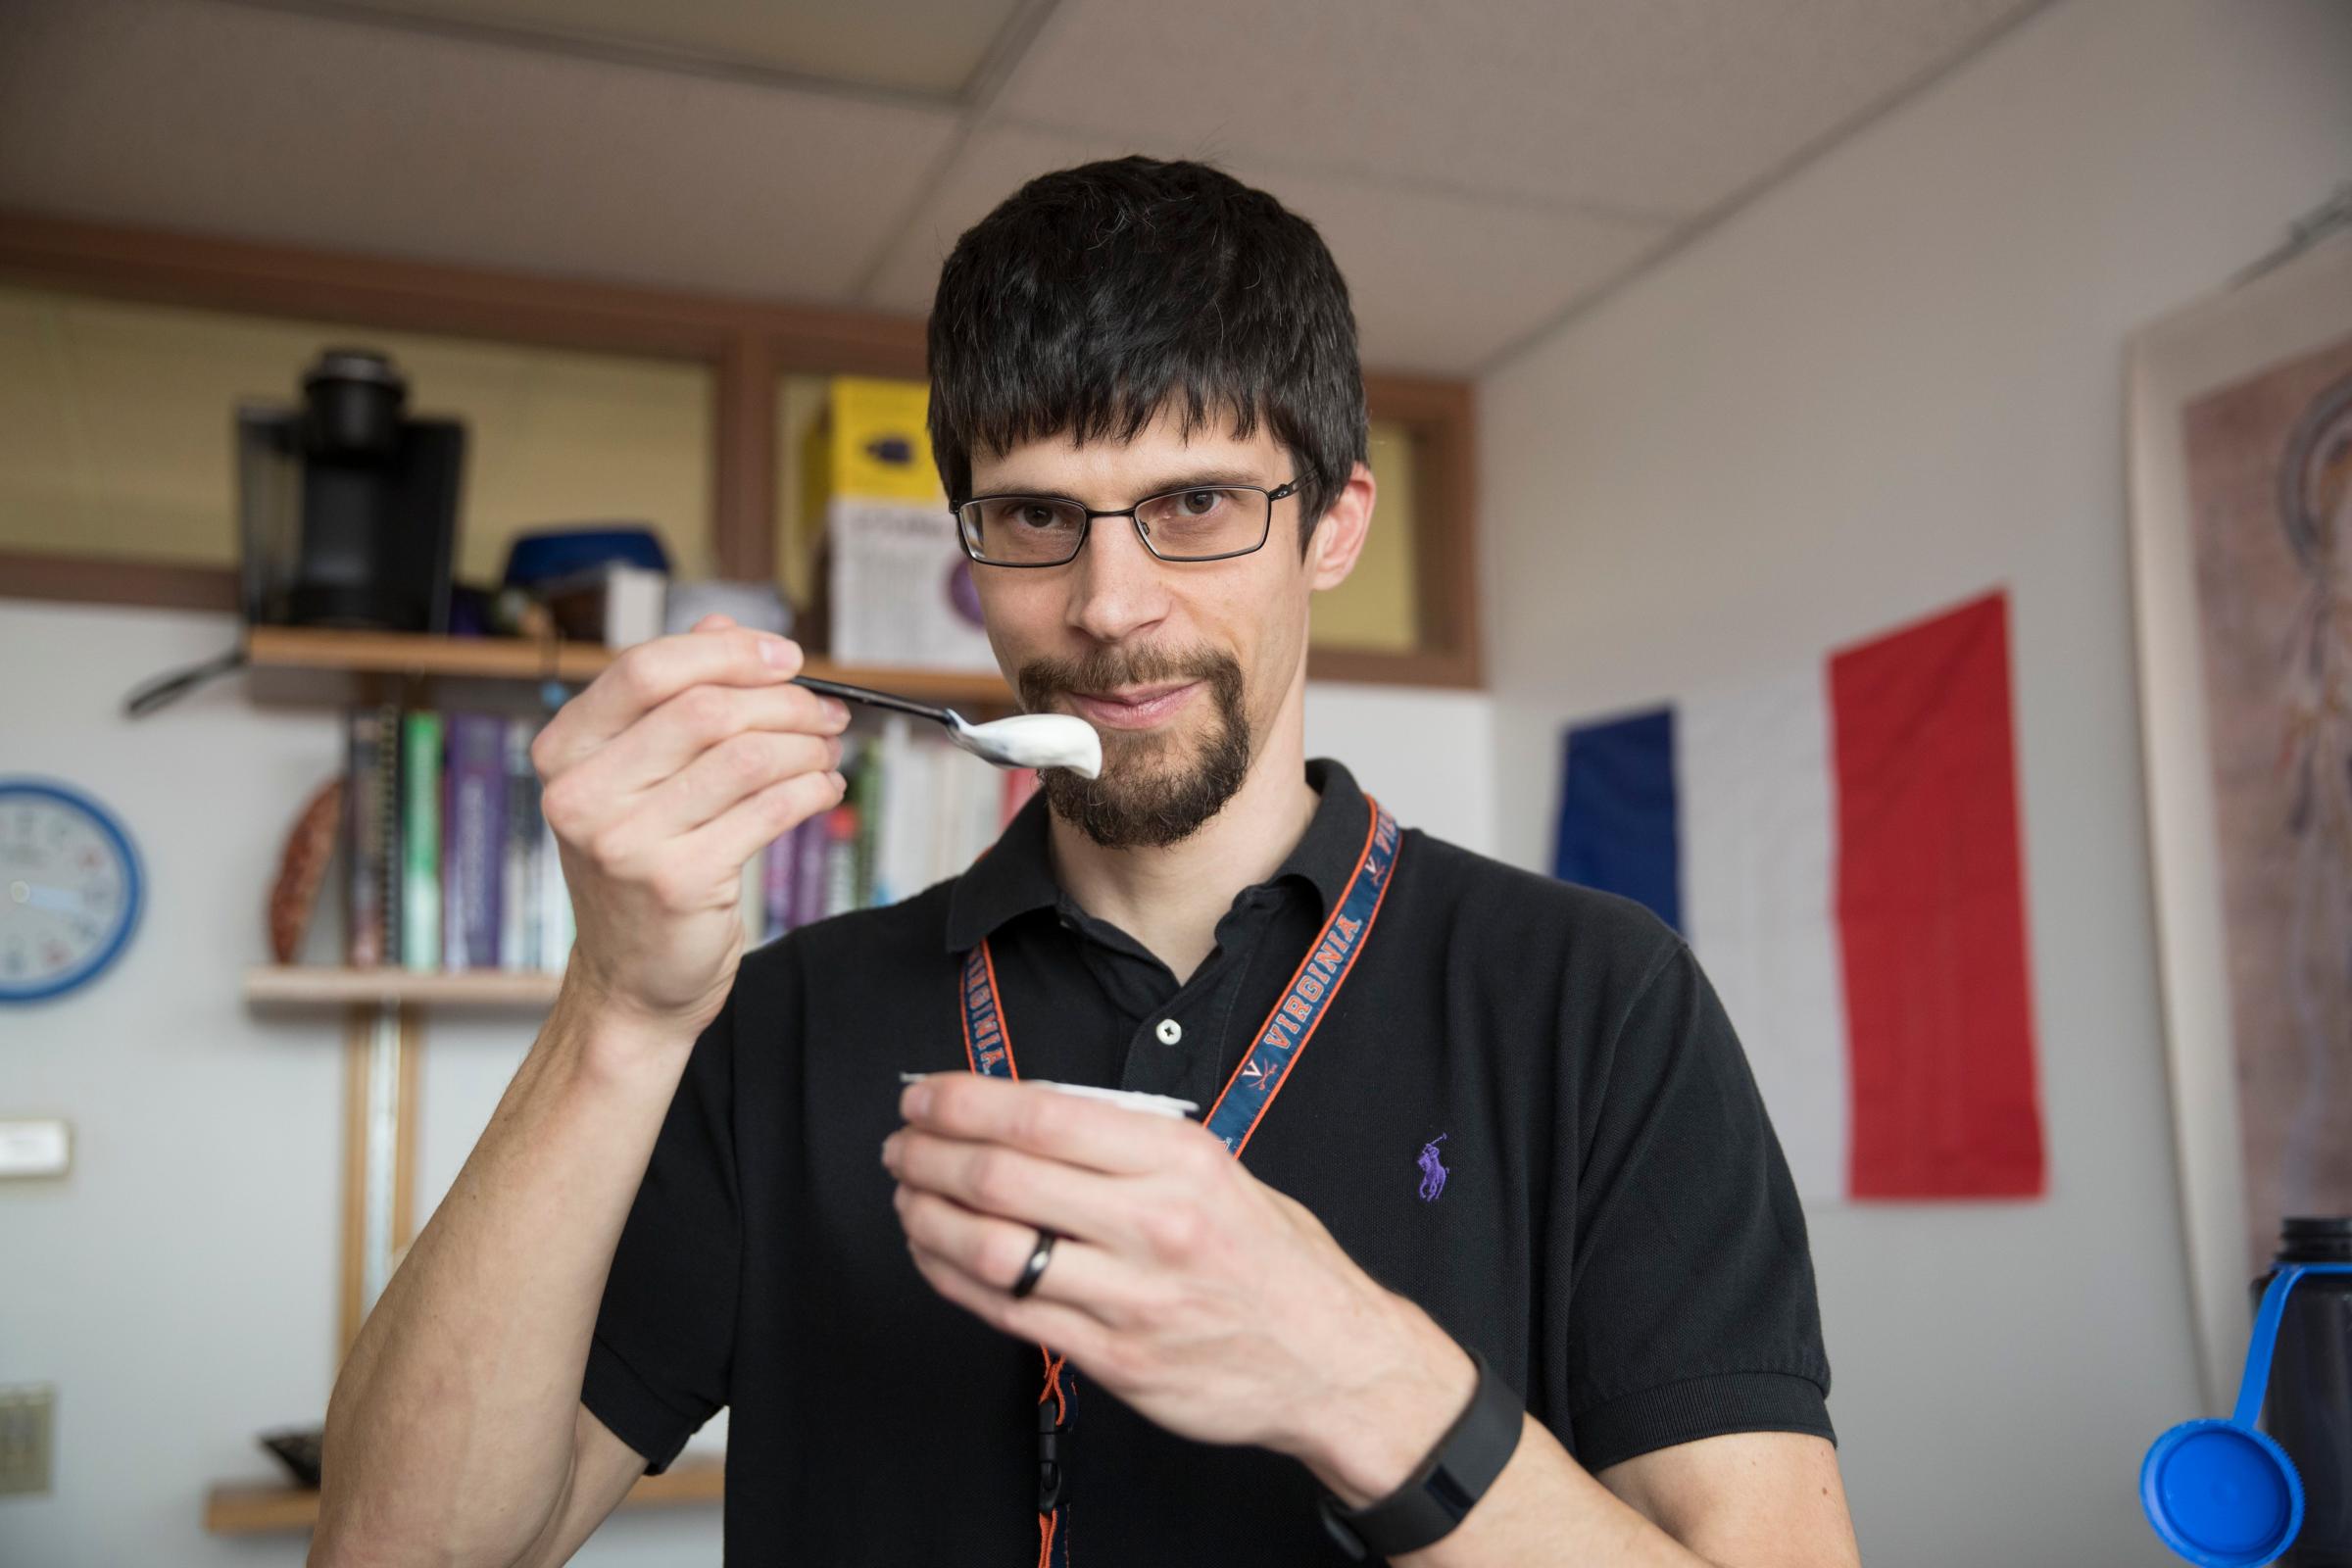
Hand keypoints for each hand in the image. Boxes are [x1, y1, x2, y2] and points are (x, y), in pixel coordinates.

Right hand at [532, 613, 850, 1039]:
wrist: (631, 981)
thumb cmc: (641, 870)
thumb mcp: (636, 779)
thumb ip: (672, 699)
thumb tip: (722, 625)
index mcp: (565, 753)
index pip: (648, 670)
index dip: (728, 652)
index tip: (786, 657)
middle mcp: (583, 795)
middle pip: (706, 709)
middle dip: (785, 702)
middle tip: (827, 713)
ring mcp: (626, 843)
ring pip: (747, 758)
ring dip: (806, 746)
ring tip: (827, 751)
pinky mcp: (679, 883)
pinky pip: (770, 811)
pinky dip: (812, 790)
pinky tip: (824, 789)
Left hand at [882, 1074, 1474, 1494]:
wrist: (1332, 1361)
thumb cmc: (1272, 1258)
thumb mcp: (1217, 1169)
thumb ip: (1129, 1142)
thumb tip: (1025, 1111)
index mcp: (1178, 1160)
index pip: (1042, 1114)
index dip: (962, 1102)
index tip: (922, 1097)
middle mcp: (1153, 1224)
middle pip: (1002, 1178)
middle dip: (928, 1155)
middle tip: (898, 1146)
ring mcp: (1131, 1297)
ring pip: (991, 1250)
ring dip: (925, 1218)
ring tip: (906, 1199)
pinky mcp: (1114, 1360)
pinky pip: (1008, 1314)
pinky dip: (952, 1279)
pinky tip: (935, 1257)